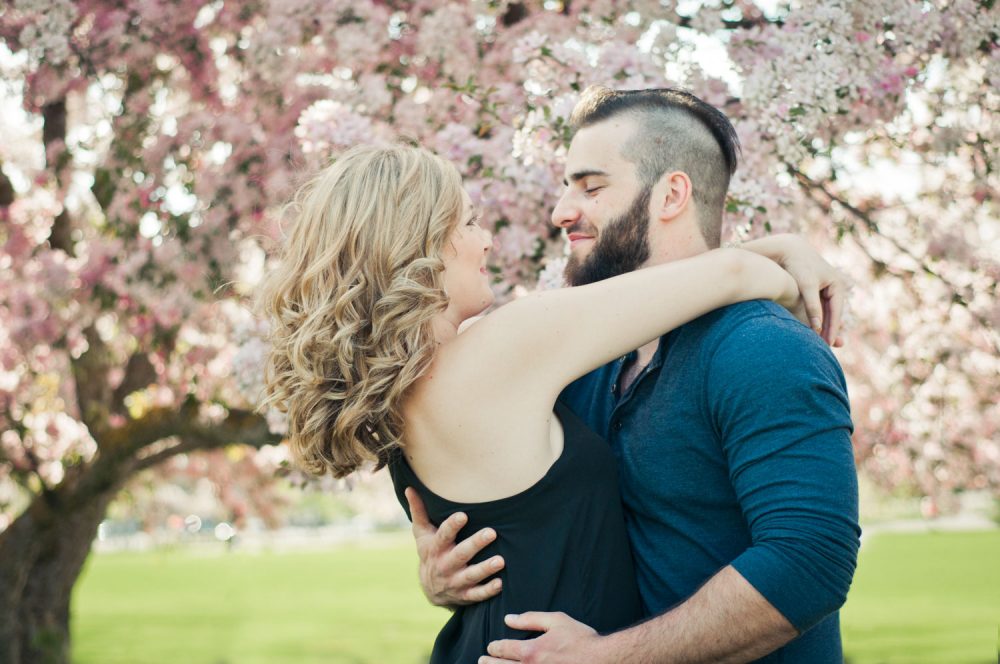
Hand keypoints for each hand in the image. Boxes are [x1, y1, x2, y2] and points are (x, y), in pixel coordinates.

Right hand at [406, 487, 504, 605]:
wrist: (429, 588)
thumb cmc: (430, 551)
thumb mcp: (422, 534)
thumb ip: (419, 511)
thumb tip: (409, 487)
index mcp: (435, 548)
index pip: (443, 536)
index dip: (452, 526)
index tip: (463, 515)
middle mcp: (444, 565)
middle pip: (460, 554)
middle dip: (475, 544)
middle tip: (492, 532)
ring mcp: (454, 582)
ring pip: (470, 576)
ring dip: (485, 569)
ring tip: (501, 561)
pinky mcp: (464, 595)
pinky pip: (476, 595)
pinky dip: (488, 590)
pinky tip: (500, 583)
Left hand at [480, 612, 602, 662]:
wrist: (602, 661)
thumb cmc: (581, 640)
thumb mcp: (557, 621)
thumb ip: (530, 619)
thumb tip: (508, 619)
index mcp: (531, 651)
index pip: (504, 649)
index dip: (495, 647)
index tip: (491, 646)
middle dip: (489, 663)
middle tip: (482, 659)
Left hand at [774, 236, 844, 346]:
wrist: (788, 249)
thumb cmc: (797, 266)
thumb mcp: (806, 286)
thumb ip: (812, 306)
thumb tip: (817, 328)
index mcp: (837, 285)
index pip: (836, 312)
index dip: (832, 329)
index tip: (828, 343)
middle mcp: (835, 287)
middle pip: (833, 314)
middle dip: (831, 331)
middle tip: (827, 348)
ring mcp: (826, 289)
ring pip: (826, 313)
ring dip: (825, 327)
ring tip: (822, 343)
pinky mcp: (816, 290)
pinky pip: (819, 309)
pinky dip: (817, 320)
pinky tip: (813, 331)